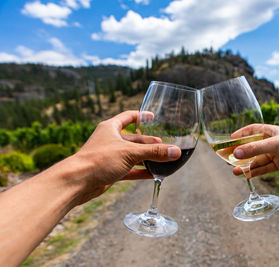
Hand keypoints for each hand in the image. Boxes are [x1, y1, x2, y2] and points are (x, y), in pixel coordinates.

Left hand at [66, 111, 180, 203]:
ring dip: (147, 158)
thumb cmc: (98, 160)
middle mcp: (110, 141)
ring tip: (163, 160)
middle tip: (165, 146)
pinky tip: (154, 174)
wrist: (77, 182)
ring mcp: (109, 157)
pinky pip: (129, 170)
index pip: (128, 117)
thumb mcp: (130, 153)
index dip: (141, 115)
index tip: (153, 117)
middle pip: (134, 139)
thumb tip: (175, 152)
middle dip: (149, 143)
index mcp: (110, 128)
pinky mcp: (110, 171)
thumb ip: (154, 153)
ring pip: (133, 155)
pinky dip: (141, 171)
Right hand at [231, 124, 278, 177]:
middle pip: (252, 147)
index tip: (230, 140)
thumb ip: (255, 149)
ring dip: (246, 165)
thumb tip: (236, 153)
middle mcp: (272, 142)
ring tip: (234, 171)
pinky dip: (255, 172)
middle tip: (227, 158)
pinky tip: (246, 175)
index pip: (252, 130)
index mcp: (271, 131)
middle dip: (240, 153)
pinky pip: (264, 168)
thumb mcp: (275, 144)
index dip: (241, 134)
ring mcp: (276, 154)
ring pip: (257, 159)